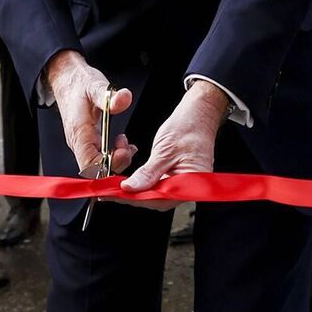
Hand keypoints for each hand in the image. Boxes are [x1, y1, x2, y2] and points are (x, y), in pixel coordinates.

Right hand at [43, 51, 139, 178]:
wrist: (66, 78)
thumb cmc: (79, 84)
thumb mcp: (96, 85)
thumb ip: (110, 96)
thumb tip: (124, 99)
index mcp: (79, 132)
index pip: (90, 164)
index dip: (108, 165)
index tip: (123, 151)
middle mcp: (78, 142)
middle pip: (95, 169)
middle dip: (116, 163)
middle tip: (128, 147)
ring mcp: (82, 143)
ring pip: (98, 165)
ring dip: (116, 159)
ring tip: (126, 144)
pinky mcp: (87, 140)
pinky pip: (99, 157)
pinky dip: (113, 155)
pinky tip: (123, 145)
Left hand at [118, 79, 228, 208]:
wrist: (200, 112)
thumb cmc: (189, 127)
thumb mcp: (164, 150)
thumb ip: (148, 173)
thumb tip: (130, 188)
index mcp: (192, 182)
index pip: (159, 199)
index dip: (136, 198)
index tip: (116, 194)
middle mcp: (189, 187)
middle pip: (157, 199)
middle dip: (134, 196)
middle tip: (111, 191)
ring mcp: (184, 182)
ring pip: (156, 194)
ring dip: (138, 191)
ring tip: (117, 186)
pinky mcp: (177, 177)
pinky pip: (160, 186)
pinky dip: (145, 183)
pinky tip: (132, 182)